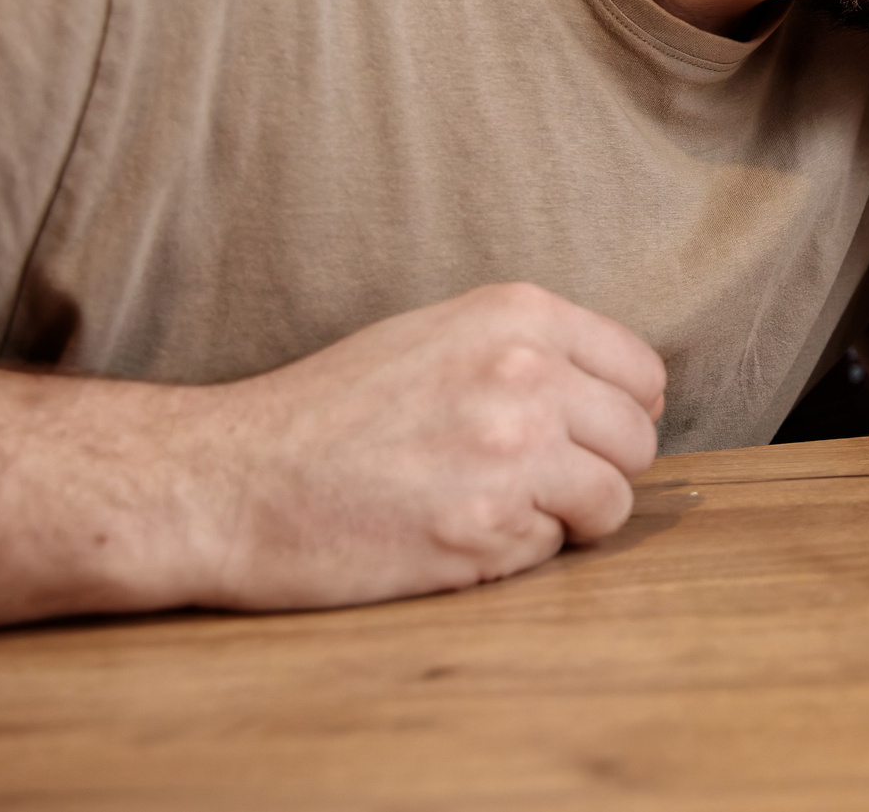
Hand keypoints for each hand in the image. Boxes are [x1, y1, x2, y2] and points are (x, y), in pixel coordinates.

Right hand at [185, 283, 666, 609]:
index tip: (582, 437)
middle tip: (529, 483)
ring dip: (564, 519)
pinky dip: (513, 555)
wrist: (227, 478)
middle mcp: (526, 373)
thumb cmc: (327, 412)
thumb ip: (531, 352)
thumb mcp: (436, 337)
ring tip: (490, 509)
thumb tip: (625, 392)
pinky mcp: (483, 526)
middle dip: (597, 471)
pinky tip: (449, 535)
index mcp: (518, 315)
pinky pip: (549, 551)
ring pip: (610, 502)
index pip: (641, 373)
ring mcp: (510, 451)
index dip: (618, 415)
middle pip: (636, 441)